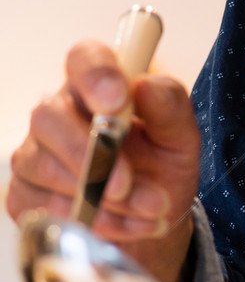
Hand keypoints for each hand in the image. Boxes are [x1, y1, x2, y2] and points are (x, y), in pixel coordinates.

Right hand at [7, 41, 200, 281]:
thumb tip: (146, 85)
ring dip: (100, 197)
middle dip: (90, 154)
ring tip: (148, 207)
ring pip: (46, 167)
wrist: (154, 216)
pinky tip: (127, 223)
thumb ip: (171, 108)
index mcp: (98, 86)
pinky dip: (93, 220)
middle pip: (49, 116)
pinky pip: (46, 207)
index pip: (83, 59)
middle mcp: (59, 112)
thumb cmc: (163, 166)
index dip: (96, 76)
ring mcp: (35, 153)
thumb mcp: (181, 138)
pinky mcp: (25, 194)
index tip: (118, 101)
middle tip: (127, 183)